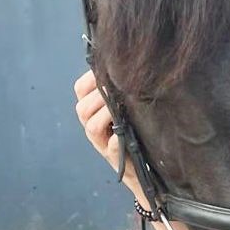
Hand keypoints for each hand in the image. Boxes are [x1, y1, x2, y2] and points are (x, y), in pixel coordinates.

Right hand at [73, 69, 139, 191]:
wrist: (148, 167)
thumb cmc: (139, 130)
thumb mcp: (129, 107)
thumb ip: (123, 89)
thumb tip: (130, 62)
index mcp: (93, 111)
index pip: (81, 89)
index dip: (91, 79)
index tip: (107, 72)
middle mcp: (93, 127)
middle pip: (83, 108)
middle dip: (101, 96)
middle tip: (120, 90)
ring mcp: (103, 144)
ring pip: (92, 126)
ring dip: (107, 114)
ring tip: (122, 108)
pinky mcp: (117, 158)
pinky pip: (111, 148)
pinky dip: (116, 140)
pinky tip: (123, 135)